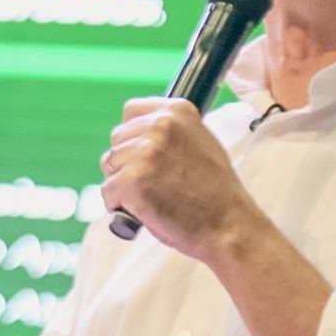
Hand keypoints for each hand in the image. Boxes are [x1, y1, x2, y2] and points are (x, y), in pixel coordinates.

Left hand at [99, 97, 261, 263]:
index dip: (133, 136)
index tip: (146, 154)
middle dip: (127, 161)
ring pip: (109, 164)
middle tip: (155, 182)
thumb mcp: (201, 142)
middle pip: (117, 139)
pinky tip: (142, 209)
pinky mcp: (132, 180)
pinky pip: (107, 191)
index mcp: (177, 111)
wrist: (229, 225)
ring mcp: (145, 152)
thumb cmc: (214, 192)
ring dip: (122, 183)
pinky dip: (118, 204)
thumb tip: (138, 131)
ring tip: (153, 196)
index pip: (131, 111)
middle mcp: (160, 125)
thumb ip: (171, 132)